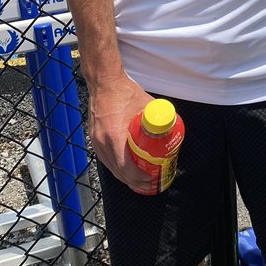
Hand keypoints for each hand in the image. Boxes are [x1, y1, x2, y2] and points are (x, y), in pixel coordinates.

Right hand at [88, 75, 155, 193]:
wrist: (104, 82)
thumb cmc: (124, 92)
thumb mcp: (146, 106)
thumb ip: (159, 119)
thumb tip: (171, 130)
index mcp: (114, 135)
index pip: (125, 166)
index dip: (138, 177)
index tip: (150, 178)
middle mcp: (102, 141)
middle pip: (117, 171)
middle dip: (133, 181)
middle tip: (148, 184)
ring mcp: (95, 141)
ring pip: (110, 167)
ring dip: (124, 177)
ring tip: (138, 181)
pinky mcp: (93, 138)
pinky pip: (105, 159)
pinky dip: (116, 167)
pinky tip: (125, 169)